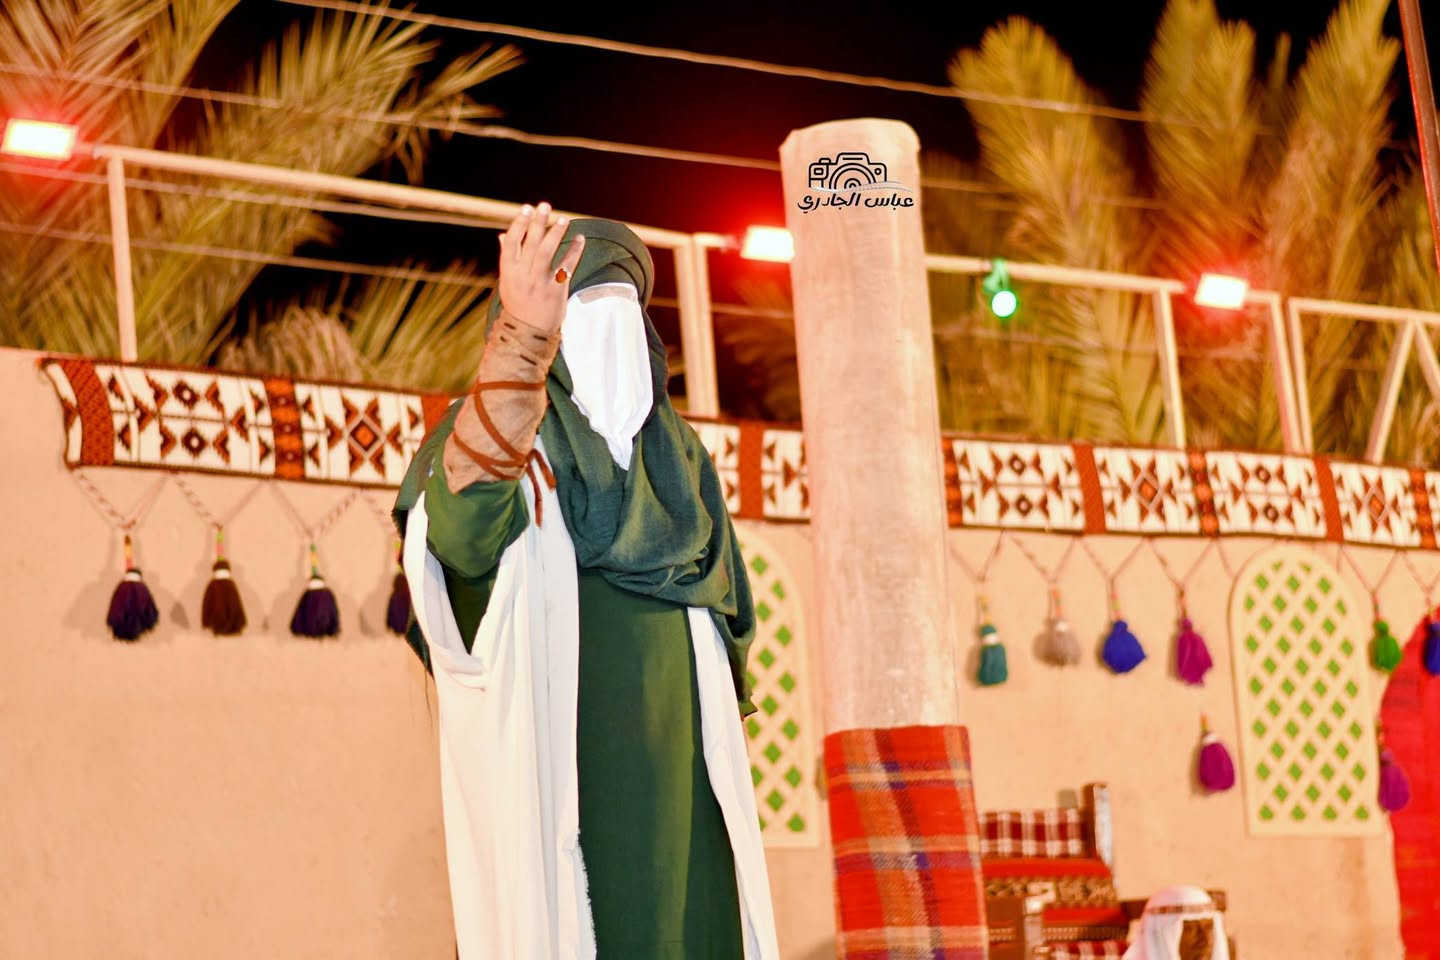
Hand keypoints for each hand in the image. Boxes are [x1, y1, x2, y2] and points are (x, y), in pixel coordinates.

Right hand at [497, 201, 585, 334]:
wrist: (527, 333)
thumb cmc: (517, 304)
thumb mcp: (507, 281)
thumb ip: (507, 257)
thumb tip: (502, 235)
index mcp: (509, 271)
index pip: (512, 242)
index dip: (519, 224)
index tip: (526, 209)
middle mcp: (523, 275)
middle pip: (530, 244)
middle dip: (537, 223)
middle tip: (544, 205)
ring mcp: (539, 283)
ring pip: (547, 253)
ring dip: (556, 234)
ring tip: (563, 219)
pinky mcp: (555, 291)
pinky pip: (566, 267)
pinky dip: (574, 252)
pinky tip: (580, 240)